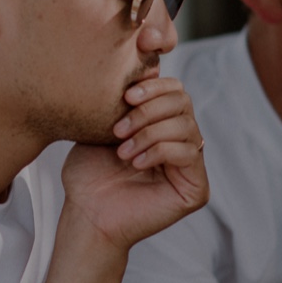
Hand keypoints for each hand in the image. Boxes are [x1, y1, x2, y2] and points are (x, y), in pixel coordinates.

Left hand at [60, 77, 208, 248]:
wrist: (85, 213)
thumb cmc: (89, 173)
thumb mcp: (102, 126)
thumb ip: (124, 100)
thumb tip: (145, 69)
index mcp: (162, 124)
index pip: (174, 90)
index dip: (154, 87)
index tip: (125, 96)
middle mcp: (180, 141)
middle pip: (183, 102)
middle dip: (149, 110)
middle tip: (118, 129)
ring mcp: (190, 165)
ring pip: (185, 125)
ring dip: (149, 133)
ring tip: (123, 151)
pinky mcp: (196, 188)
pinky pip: (188, 153)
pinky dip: (160, 151)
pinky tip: (135, 163)